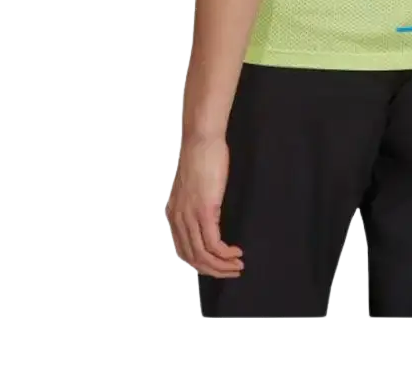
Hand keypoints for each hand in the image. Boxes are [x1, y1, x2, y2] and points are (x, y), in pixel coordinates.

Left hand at [167, 134, 243, 278]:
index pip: (184, 251)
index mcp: (173, 214)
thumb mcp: (193, 187)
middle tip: (232, 271)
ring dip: (222, 266)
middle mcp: (177, 219)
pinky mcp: (205, 211)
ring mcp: (190, 216)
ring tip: (237, 265)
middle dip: (214, 270)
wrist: (202, 140)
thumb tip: (209, 220)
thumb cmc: (201, 158)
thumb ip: (195, 206)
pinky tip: (236, 252)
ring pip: (203, 256)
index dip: (202, 264)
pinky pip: (213, 244)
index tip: (218, 266)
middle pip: (193, 259)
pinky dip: (225, 254)